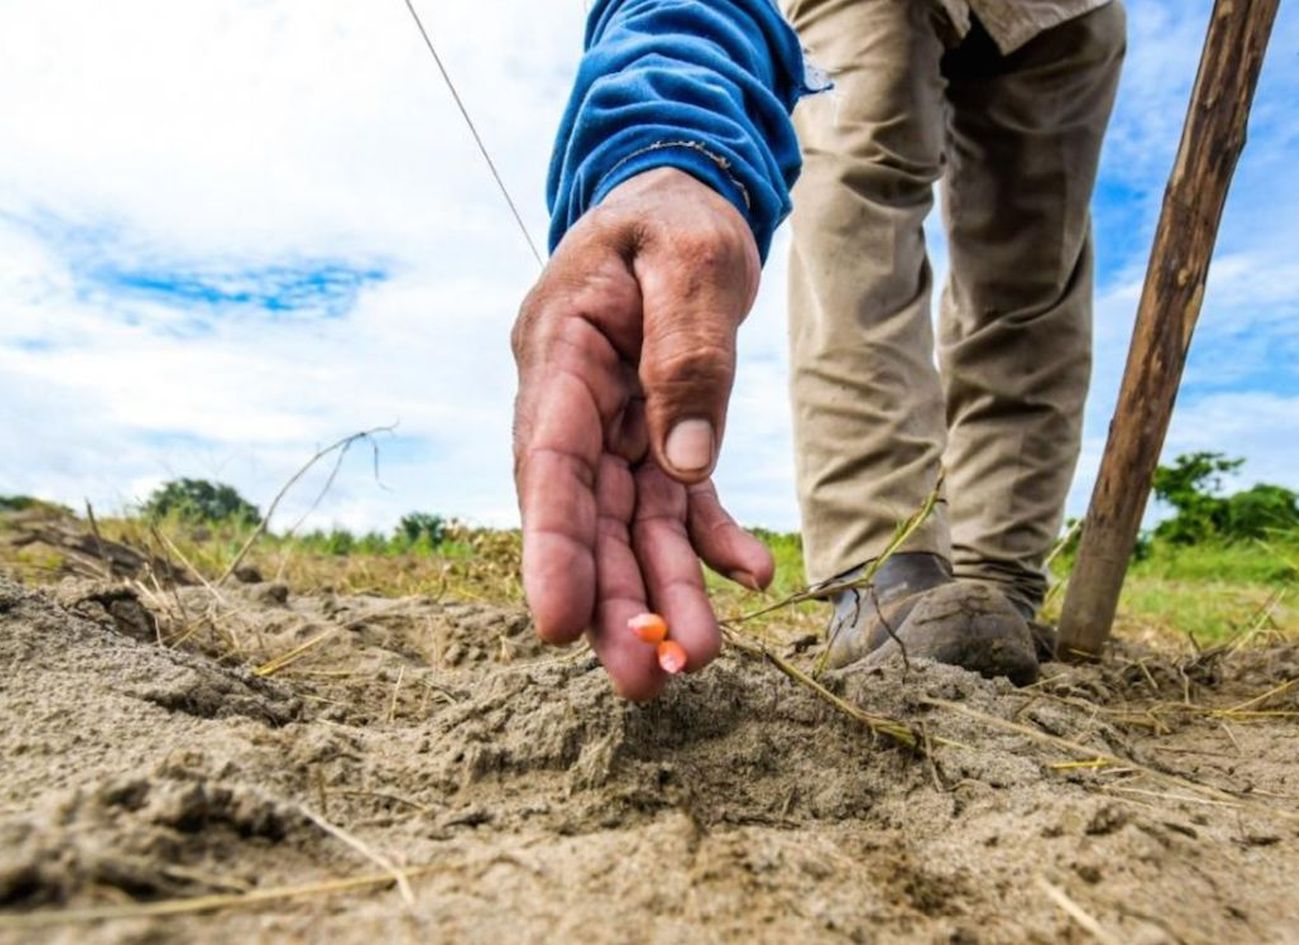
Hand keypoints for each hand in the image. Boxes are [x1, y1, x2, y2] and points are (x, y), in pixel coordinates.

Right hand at [511, 168, 775, 699]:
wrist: (681, 195)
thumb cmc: (676, 215)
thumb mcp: (690, 258)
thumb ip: (687, 352)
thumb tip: (686, 463)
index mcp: (560, 352)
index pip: (547, 461)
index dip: (551, 546)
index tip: (557, 622)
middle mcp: (575, 402)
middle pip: (588, 515)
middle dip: (612, 600)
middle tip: (642, 683)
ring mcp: (614, 425)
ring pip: (634, 524)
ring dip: (662, 591)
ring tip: (696, 658)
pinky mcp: (658, 433)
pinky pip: (682, 501)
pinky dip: (712, 540)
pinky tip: (751, 577)